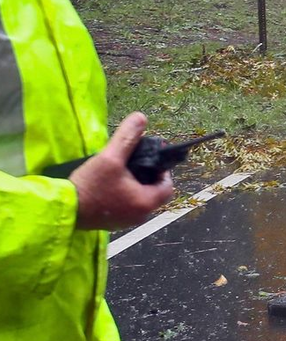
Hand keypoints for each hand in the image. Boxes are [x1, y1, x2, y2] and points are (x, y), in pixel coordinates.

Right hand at [71, 113, 173, 229]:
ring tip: (122, 171)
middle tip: (135, 163)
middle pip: (154, 193)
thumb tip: (141, 117)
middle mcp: (139, 216)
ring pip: (139, 200)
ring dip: (135, 186)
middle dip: (148, 177)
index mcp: (145, 203)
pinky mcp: (111, 223)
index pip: (168, 186)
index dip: (162, 171)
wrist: (62, 209)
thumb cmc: (90, 186)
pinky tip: (110, 184)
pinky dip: (124, 195)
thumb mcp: (110, 157)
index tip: (150, 159)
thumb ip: (127, 137)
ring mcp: (125, 222)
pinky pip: (126, 206)